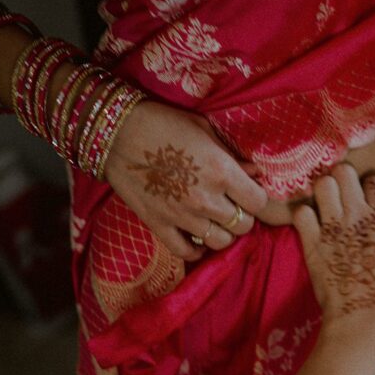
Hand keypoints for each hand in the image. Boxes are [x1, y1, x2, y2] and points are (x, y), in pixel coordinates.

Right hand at [104, 100, 267, 260]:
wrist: (115, 132)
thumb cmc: (163, 123)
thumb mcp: (204, 130)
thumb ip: (232, 155)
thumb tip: (255, 173)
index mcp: (222, 171)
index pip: (258, 202)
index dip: (256, 198)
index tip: (248, 193)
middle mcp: (206, 199)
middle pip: (243, 226)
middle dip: (242, 216)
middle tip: (232, 206)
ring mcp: (182, 216)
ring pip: (220, 242)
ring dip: (222, 232)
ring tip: (215, 220)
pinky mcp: (158, 225)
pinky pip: (185, 251)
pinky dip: (195, 250)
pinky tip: (197, 238)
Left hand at [294, 164, 374, 329]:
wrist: (365, 320)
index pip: (374, 180)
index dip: (371, 188)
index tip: (369, 201)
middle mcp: (358, 214)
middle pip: (344, 172)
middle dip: (343, 181)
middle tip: (343, 197)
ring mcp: (333, 226)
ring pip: (321, 184)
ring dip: (323, 194)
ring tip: (326, 208)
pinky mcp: (311, 242)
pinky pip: (301, 212)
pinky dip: (304, 217)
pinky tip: (311, 228)